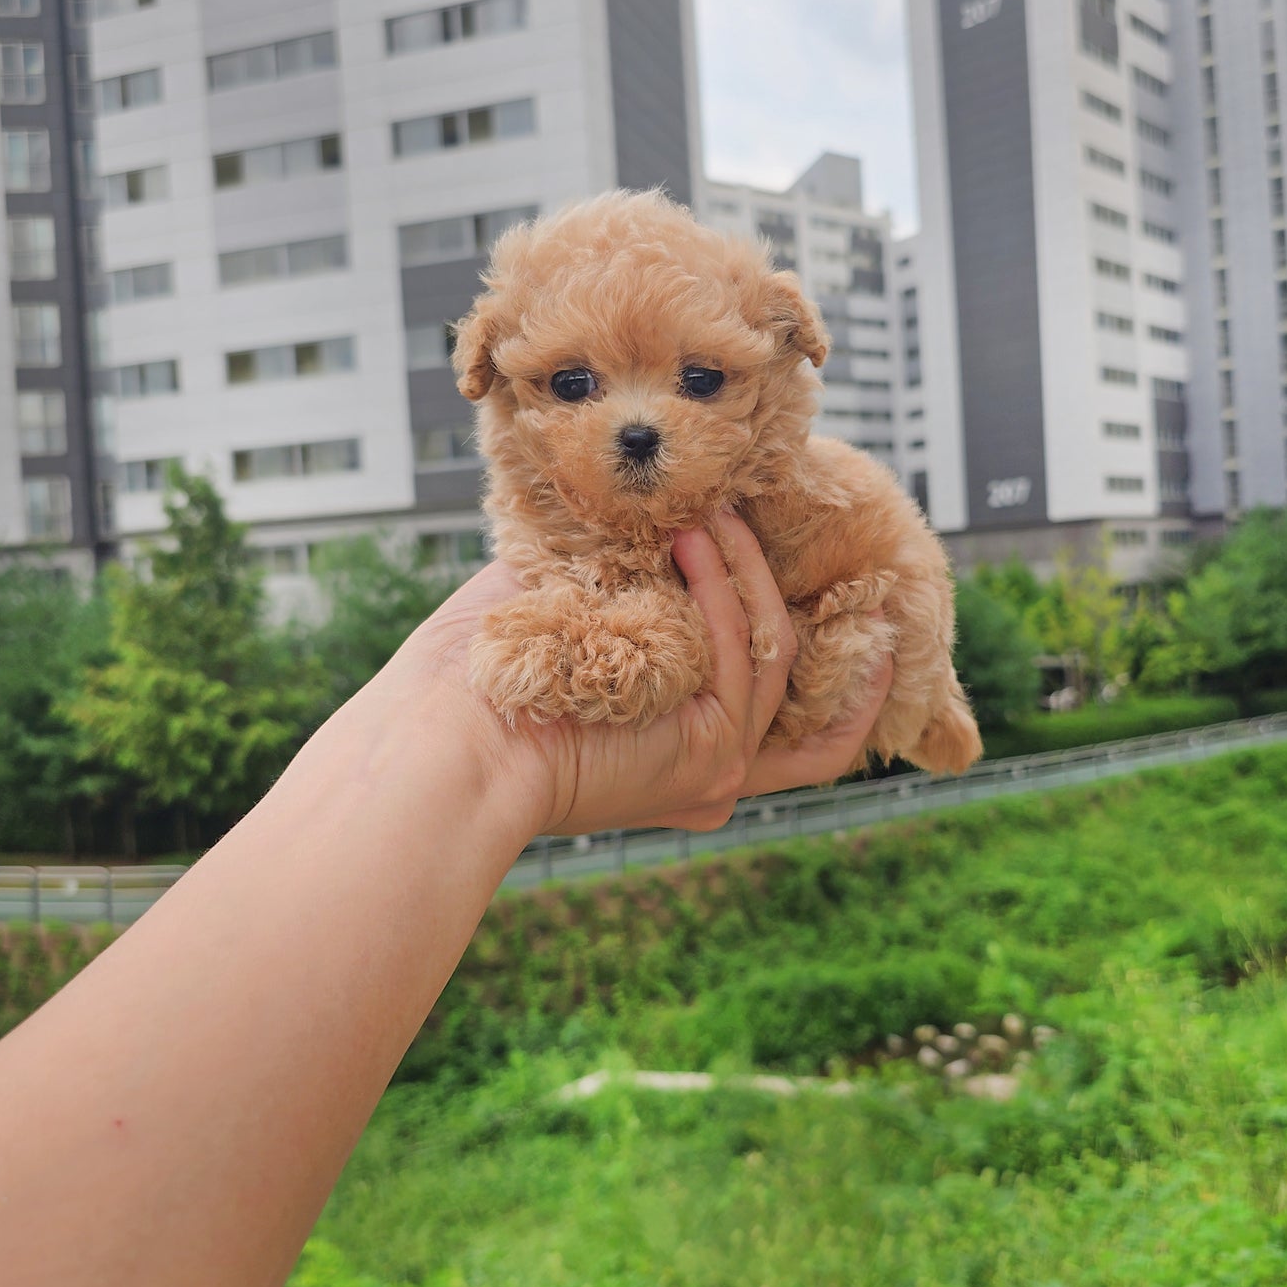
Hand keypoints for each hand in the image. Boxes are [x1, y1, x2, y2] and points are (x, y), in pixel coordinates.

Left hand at [402, 512, 893, 837]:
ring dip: (745, 570)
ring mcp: (716, 769)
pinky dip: (723, 586)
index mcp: (678, 754)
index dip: (825, 657)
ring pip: (773, 651)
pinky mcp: (710, 756)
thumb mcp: (579, 618)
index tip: (838, 587)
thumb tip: (675, 515)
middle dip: (816, 607)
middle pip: (799, 683)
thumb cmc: (488, 677)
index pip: (784, 717)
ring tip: (710, 512)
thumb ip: (638, 586)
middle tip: (801, 529)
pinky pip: (743, 652)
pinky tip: (695, 537)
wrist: (448, 743)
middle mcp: (711, 774)